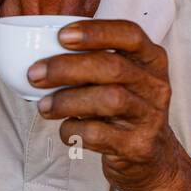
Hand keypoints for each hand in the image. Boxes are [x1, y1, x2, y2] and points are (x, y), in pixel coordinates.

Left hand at [27, 19, 185, 190]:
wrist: (151, 159)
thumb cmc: (124, 109)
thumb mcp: (121, 79)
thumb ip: (93, 62)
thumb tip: (41, 55)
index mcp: (151, 60)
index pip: (130, 34)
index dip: (96, 32)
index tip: (62, 36)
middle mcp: (155, 85)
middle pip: (112, 67)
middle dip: (67, 68)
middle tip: (35, 74)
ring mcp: (150, 116)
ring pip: (108, 100)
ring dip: (66, 101)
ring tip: (44, 106)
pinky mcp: (138, 146)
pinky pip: (98, 134)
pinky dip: (73, 130)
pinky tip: (65, 129)